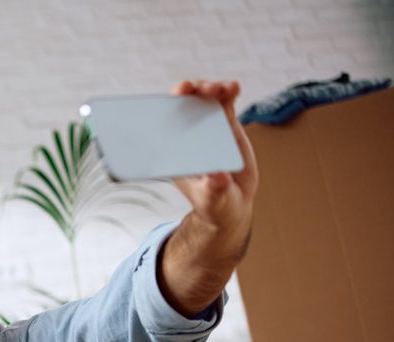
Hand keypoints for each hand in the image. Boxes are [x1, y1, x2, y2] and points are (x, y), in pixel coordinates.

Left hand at [169, 79, 257, 236]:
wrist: (233, 203)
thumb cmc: (215, 203)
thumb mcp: (213, 199)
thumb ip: (214, 188)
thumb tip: (217, 176)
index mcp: (175, 154)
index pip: (162, 129)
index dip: (159, 112)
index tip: (165, 102)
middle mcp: (188, 138)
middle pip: (181, 108)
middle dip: (184, 93)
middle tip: (189, 88)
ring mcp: (206, 129)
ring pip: (203, 102)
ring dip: (207, 89)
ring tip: (218, 89)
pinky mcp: (225, 126)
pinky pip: (224, 105)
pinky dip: (228, 93)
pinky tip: (233, 87)